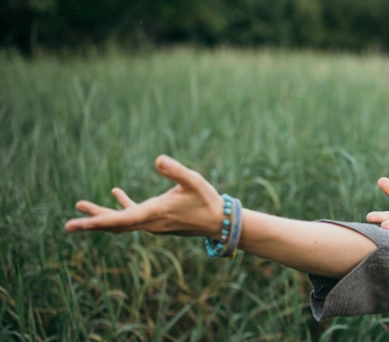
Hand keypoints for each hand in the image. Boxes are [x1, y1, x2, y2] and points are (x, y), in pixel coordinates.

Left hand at [65, 155, 224, 237]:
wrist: (220, 223)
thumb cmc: (208, 200)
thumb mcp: (194, 181)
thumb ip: (176, 170)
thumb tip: (158, 159)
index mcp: (155, 213)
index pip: (121, 220)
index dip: (98, 221)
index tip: (78, 225)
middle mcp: (150, 222)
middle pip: (115, 225)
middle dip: (92, 223)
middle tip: (68, 226)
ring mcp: (152, 224)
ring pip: (121, 222)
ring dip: (101, 215)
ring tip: (80, 206)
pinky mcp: (157, 220)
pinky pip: (133, 216)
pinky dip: (122, 207)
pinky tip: (115, 192)